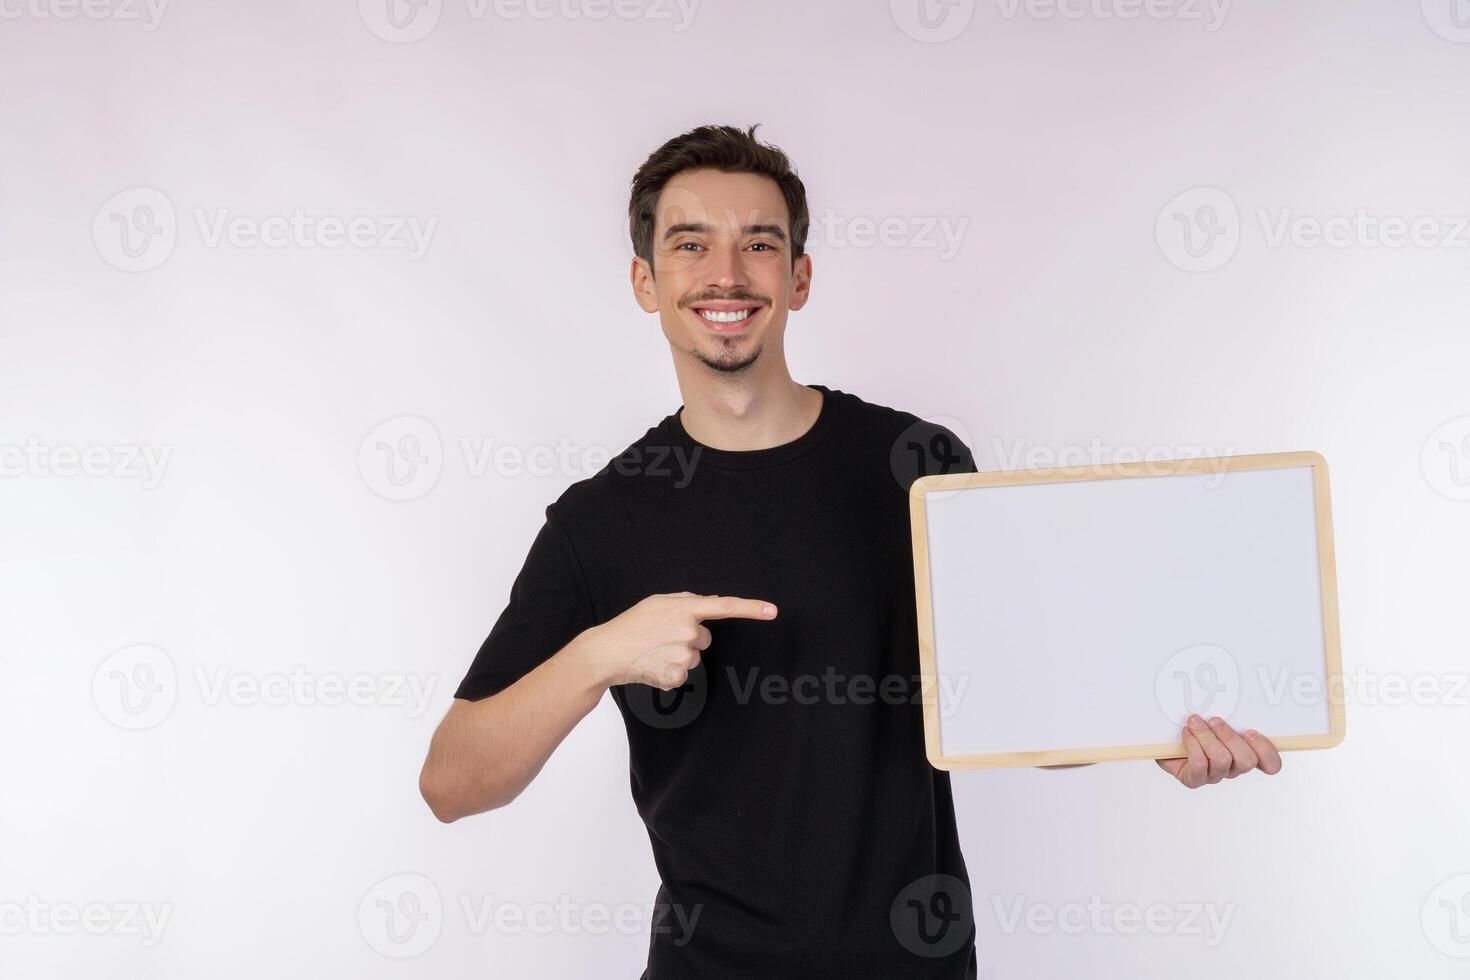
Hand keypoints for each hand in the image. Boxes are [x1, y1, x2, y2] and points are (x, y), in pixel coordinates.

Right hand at [579, 592, 777, 691]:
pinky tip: (652, 665)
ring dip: (678, 656)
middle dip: (689, 638)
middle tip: (662, 637)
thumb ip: (686, 601)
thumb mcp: (656, 602)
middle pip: (705, 639)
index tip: (773, 611)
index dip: (751, 608)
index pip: (725, 606)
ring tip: (654, 651)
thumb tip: (711, 601)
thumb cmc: (629, 624)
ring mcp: (683, 656)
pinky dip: (669, 672)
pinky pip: (683, 675)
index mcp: (684, 609)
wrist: (606, 652)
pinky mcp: (676, 677)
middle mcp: (688, 632)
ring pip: (694, 658)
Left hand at [1156, 714, 1282, 787]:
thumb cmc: (1197, 726)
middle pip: (1247, 760)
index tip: (1251, 731)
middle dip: (1230, 737)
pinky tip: (1185, 732)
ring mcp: (1214, 775)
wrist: (1166, 739)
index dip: (1266, 751)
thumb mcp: (1216, 717)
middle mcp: (1234, 768)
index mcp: (1246, 755)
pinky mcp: (1194, 780)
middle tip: (1214, 720)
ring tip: (1194, 721)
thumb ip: (1231, 712)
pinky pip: (1199, 765)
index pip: (1271, 765)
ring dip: (1207, 737)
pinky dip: (1192, 745)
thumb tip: (1231, 691)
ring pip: (1222, 760)